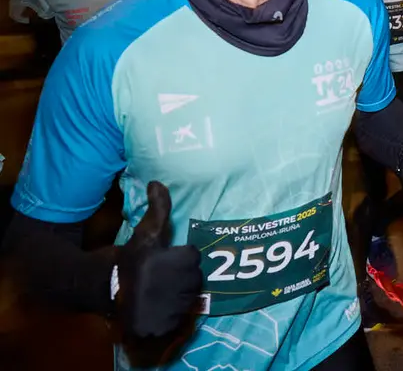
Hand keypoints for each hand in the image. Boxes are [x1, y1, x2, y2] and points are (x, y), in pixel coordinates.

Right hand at [115, 182, 202, 338]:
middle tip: (159, 278)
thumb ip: (158, 208)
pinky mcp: (164, 327)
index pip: (193, 258)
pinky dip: (170, 317)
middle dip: (179, 278)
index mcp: (179, 261)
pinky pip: (179, 320)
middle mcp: (178, 286)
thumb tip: (158, 182)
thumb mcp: (145, 233)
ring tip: (157, 293)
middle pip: (194, 280)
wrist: (102, 288)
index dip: (178, 258)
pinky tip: (156, 309)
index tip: (162, 261)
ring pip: (188, 300)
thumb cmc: (129, 258)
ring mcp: (172, 308)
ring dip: (176, 297)